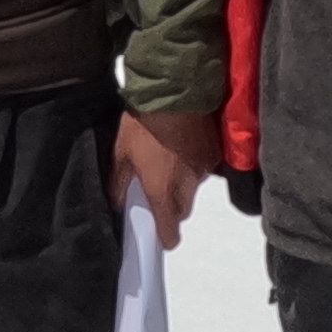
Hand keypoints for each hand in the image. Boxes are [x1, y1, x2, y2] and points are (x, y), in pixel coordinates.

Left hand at [111, 100, 223, 247]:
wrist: (175, 93)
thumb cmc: (144, 123)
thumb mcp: (121, 151)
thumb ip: (119, 180)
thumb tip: (118, 201)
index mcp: (161, 189)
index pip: (169, 228)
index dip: (165, 237)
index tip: (161, 238)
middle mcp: (186, 185)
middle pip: (182, 211)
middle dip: (171, 209)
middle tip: (158, 193)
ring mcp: (202, 171)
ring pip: (193, 190)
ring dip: (182, 185)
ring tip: (168, 163)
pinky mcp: (214, 155)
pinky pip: (203, 170)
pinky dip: (193, 166)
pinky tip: (182, 149)